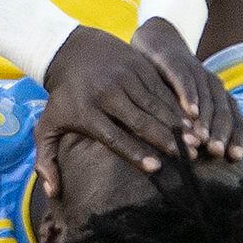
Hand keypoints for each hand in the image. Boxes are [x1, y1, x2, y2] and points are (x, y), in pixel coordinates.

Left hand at [31, 27, 206, 191]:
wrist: (70, 49)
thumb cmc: (64, 97)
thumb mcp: (48, 123)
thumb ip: (46, 158)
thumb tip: (52, 192)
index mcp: (85, 111)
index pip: (113, 137)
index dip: (135, 153)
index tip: (156, 168)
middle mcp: (106, 93)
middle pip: (139, 120)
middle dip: (164, 140)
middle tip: (187, 157)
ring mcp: (123, 77)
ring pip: (154, 104)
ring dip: (176, 124)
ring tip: (195, 143)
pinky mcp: (138, 65)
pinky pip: (161, 89)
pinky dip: (177, 105)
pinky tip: (192, 121)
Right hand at [136, 24, 242, 162]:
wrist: (156, 42)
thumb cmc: (169, 84)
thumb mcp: (186, 107)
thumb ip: (194, 129)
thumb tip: (200, 161)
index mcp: (221, 98)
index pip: (238, 121)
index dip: (238, 139)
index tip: (234, 158)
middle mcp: (214, 86)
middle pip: (225, 113)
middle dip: (221, 134)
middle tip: (215, 153)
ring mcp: (198, 72)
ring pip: (208, 100)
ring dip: (206, 121)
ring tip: (201, 139)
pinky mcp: (178, 62)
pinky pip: (187, 81)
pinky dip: (190, 97)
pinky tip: (189, 112)